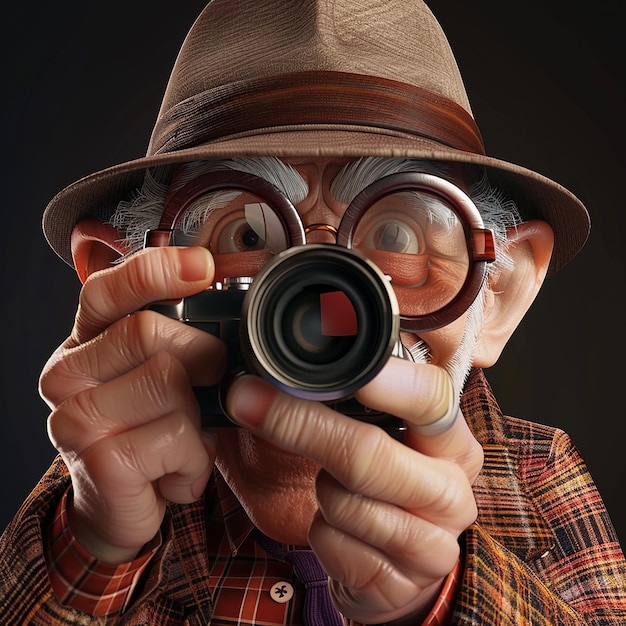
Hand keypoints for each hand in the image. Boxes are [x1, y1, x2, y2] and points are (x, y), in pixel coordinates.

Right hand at [40, 246, 223, 562]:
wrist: (123, 506)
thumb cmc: (152, 434)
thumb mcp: (163, 377)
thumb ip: (178, 336)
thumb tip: (227, 293)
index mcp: (85, 343)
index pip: (105, 290)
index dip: (153, 271)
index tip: (203, 266)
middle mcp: (67, 374)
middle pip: (148, 331)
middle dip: (200, 357)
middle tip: (208, 387)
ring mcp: (75, 418)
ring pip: (169, 383)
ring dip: (199, 418)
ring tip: (184, 440)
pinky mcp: (98, 460)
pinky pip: (178, 437)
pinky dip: (197, 459)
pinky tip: (178, 472)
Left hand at [224, 358, 482, 623]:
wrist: (396, 564)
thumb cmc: (379, 483)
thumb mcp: (379, 435)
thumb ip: (355, 398)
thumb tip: (282, 361)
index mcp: (451, 440)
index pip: (430, 398)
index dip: (386, 382)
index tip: (338, 369)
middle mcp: (453, 490)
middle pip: (368, 452)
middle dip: (300, 425)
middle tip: (247, 398)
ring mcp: (434, 542)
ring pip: (344, 501)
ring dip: (321, 490)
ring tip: (334, 487)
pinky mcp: (403, 584)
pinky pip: (334, 545)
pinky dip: (321, 533)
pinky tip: (338, 528)